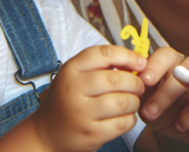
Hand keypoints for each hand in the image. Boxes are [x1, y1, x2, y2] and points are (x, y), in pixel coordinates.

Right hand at [32, 44, 147, 151]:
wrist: (47, 133)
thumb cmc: (69, 99)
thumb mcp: (76, 75)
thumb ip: (102, 65)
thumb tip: (139, 61)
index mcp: (70, 70)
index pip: (104, 54)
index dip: (128, 56)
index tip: (141, 62)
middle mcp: (73, 90)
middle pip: (117, 79)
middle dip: (136, 82)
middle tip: (139, 86)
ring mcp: (81, 114)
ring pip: (123, 102)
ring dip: (135, 101)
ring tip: (132, 102)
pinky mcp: (90, 135)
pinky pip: (122, 123)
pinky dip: (130, 119)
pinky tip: (125, 117)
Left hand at [135, 47, 188, 146]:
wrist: (170, 126)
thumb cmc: (154, 105)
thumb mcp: (143, 95)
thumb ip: (137, 84)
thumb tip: (124, 79)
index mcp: (169, 61)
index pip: (165, 54)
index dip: (155, 65)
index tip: (143, 81)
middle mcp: (187, 67)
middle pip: (183, 67)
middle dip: (165, 88)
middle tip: (149, 108)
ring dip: (175, 102)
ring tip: (156, 117)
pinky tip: (177, 126)